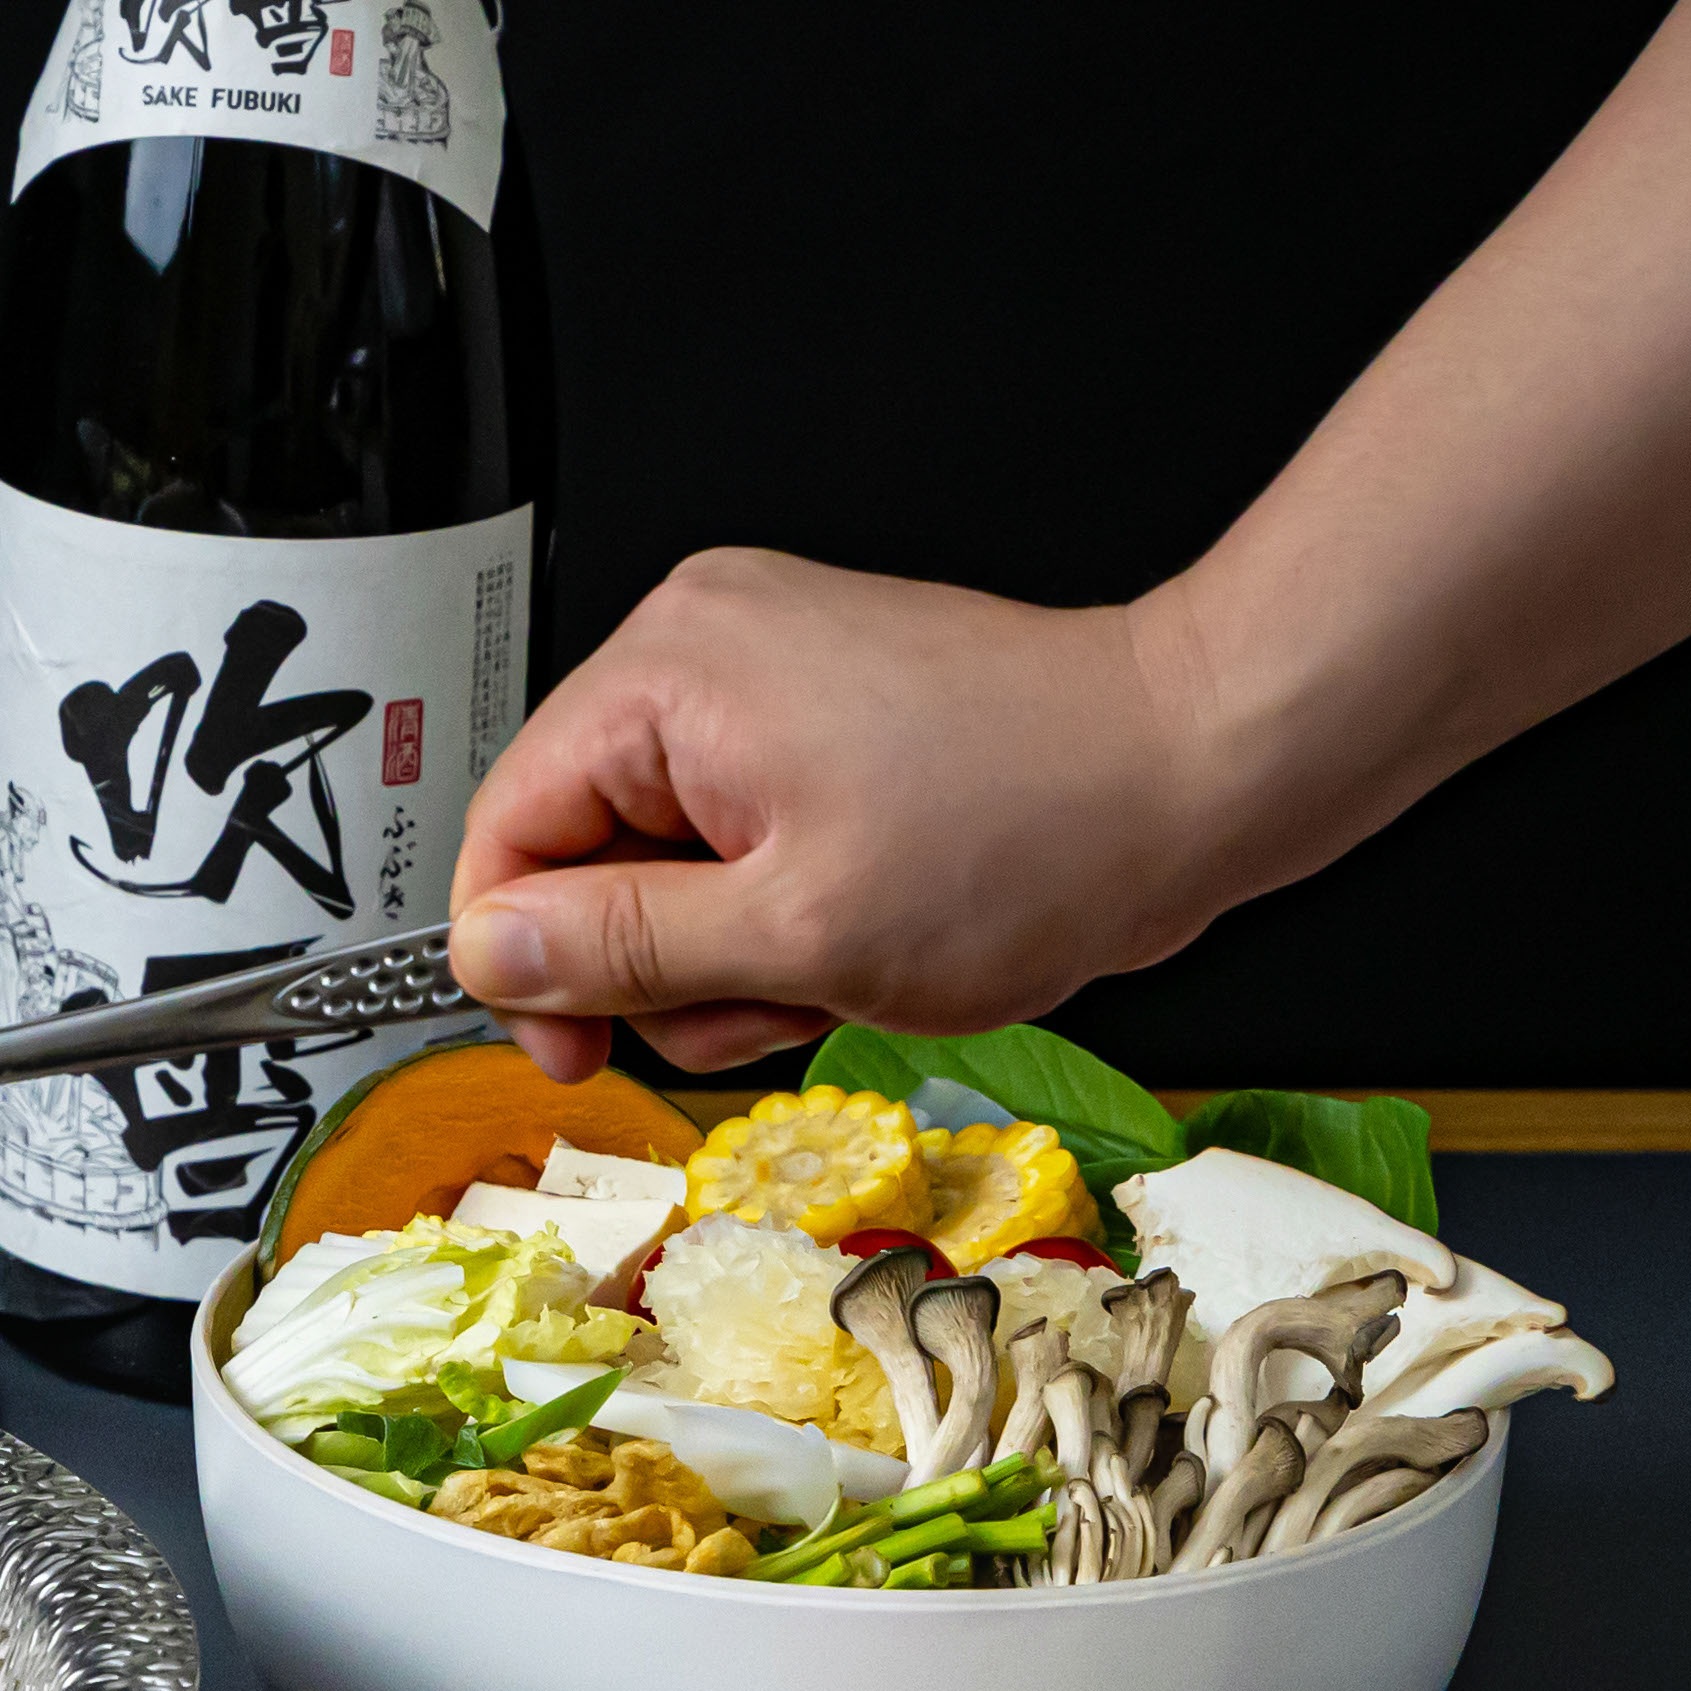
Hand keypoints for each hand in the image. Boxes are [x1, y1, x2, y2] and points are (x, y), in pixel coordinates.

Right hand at [445, 551, 1250, 1080]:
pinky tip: (865, 915)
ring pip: (666, 846)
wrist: (1202, 765)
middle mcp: (699, 640)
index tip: (577, 1050)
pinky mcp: (818, 693)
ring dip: (736, 938)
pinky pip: (737, 820)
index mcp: (667, 673)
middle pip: (585, 841)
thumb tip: (488, 953)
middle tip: (773, 998)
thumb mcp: (801, 934)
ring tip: (844, 958)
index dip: (526, 959)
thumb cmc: (1037, 831)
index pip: (508, 827)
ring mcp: (763, 660)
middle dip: (668, 954)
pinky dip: (783, 893)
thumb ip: (621, 948)